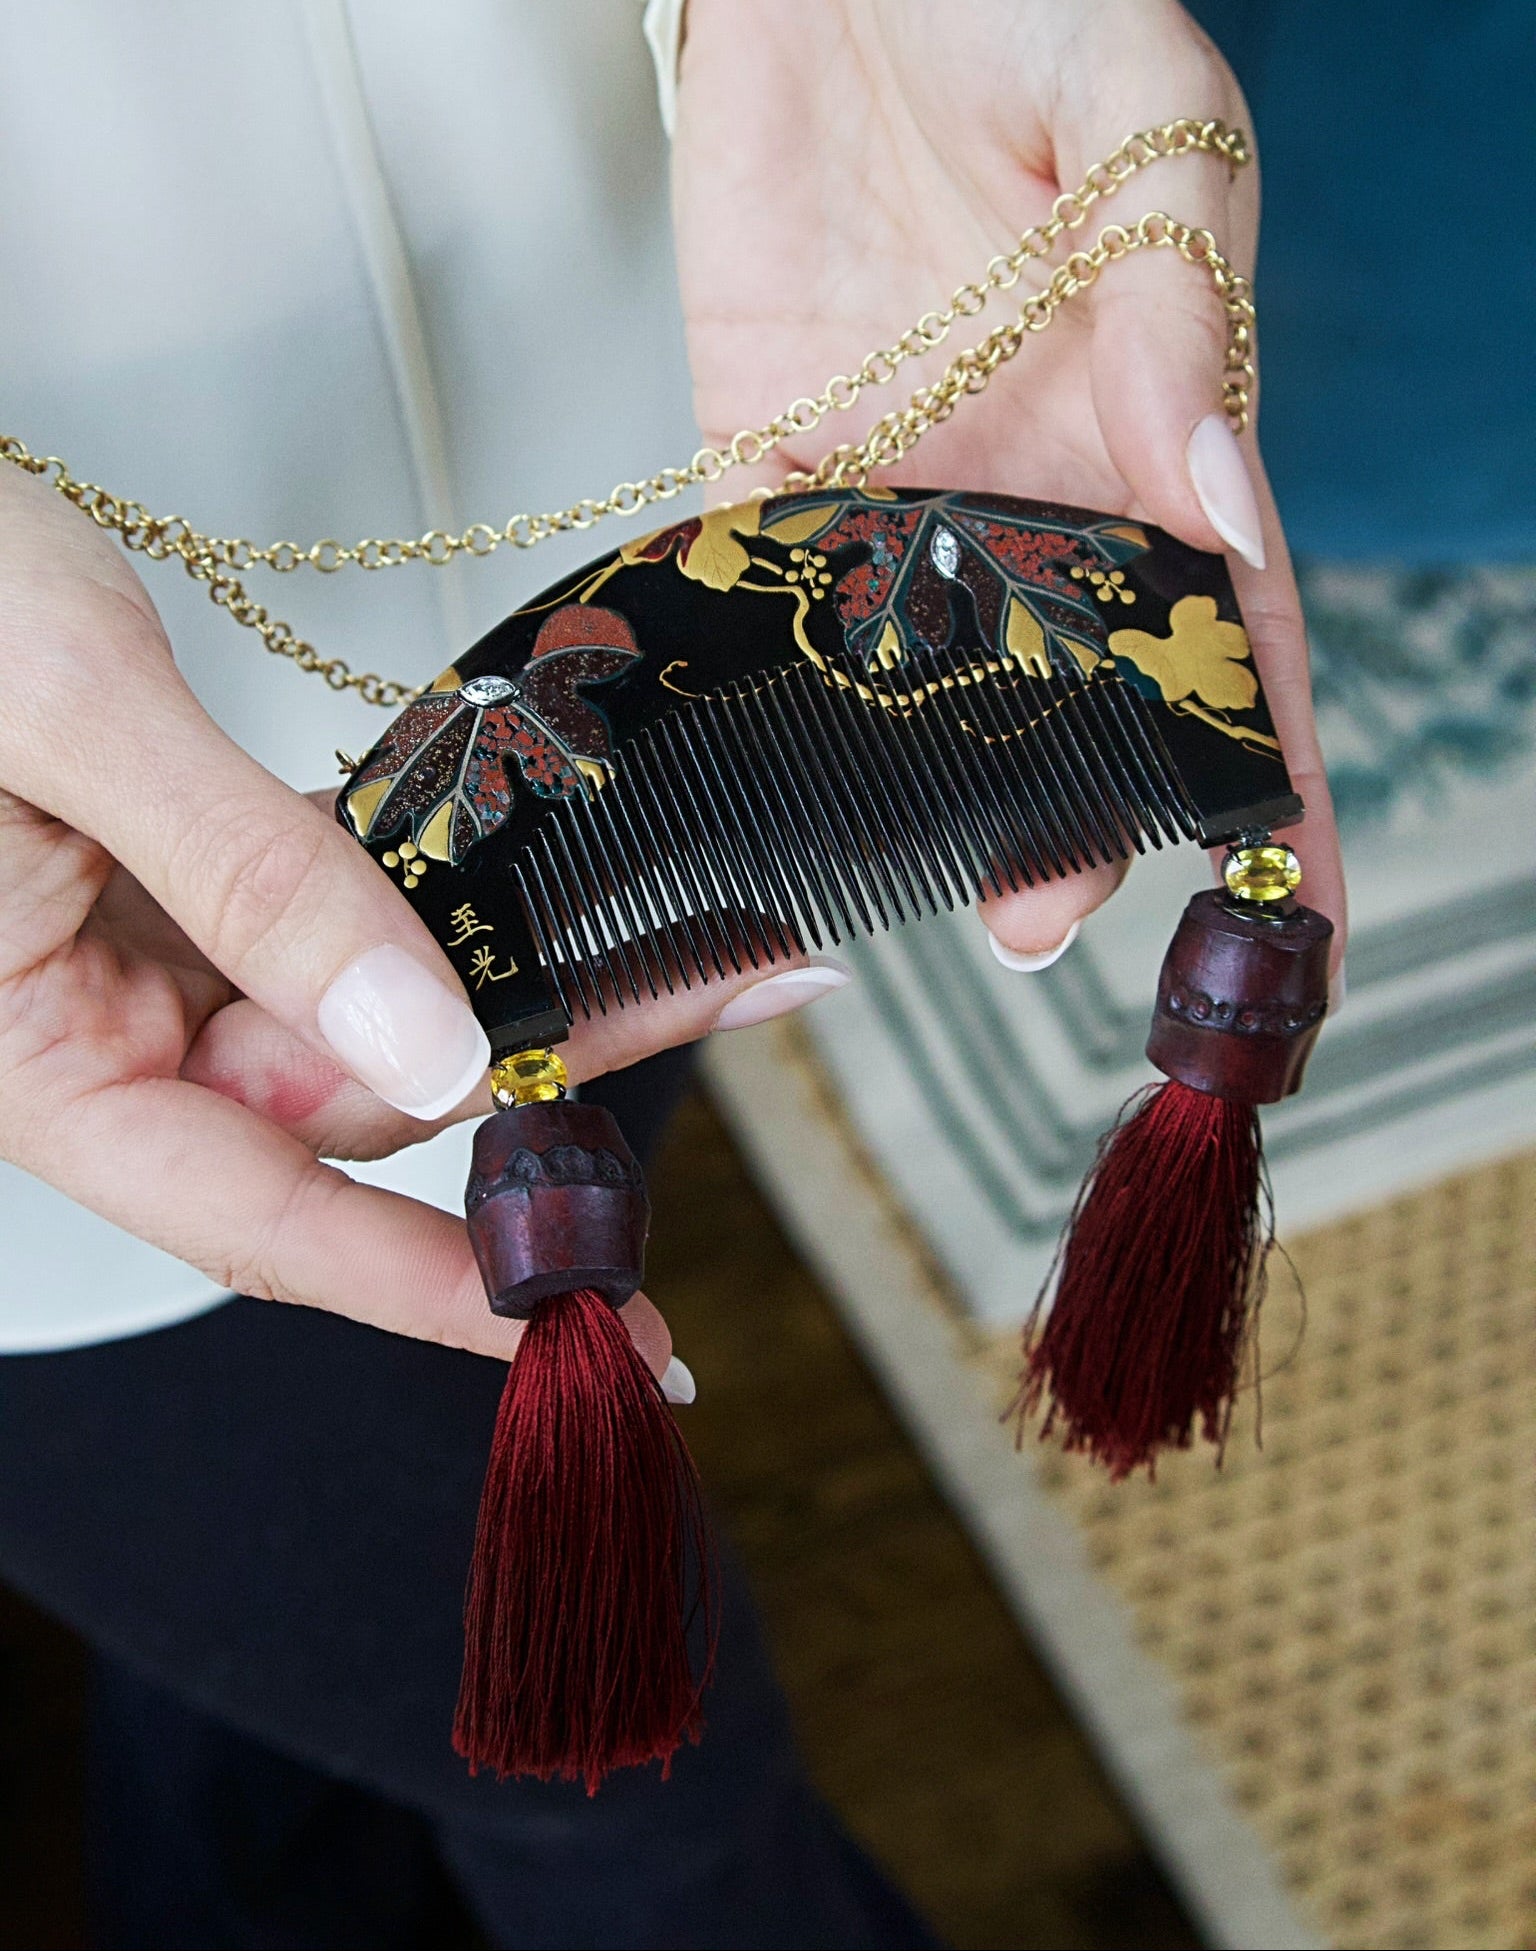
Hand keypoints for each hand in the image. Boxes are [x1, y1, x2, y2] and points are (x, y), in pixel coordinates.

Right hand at [0, 468, 828, 1363]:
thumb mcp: (70, 717)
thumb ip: (251, 884)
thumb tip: (421, 1047)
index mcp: (34, 1059)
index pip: (259, 1216)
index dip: (426, 1285)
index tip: (577, 1325)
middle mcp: (101, 1030)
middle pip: (354, 1099)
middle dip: (545, 1056)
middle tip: (722, 992)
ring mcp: (150, 960)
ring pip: (370, 1016)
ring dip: (522, 978)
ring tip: (693, 943)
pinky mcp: (192, 885)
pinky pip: (343, 926)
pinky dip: (446, 910)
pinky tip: (550, 891)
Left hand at [672, 0, 1345, 965]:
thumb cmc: (1012, 0)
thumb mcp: (1139, 120)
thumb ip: (1184, 309)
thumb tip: (1227, 509)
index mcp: (1155, 429)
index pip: (1237, 633)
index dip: (1272, 773)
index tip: (1296, 904)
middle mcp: (1035, 491)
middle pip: (1070, 699)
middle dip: (1068, 824)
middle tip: (1035, 916)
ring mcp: (902, 494)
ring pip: (920, 687)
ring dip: (914, 796)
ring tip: (901, 883)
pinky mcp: (774, 464)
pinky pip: (768, 604)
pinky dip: (762, 686)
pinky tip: (759, 768)